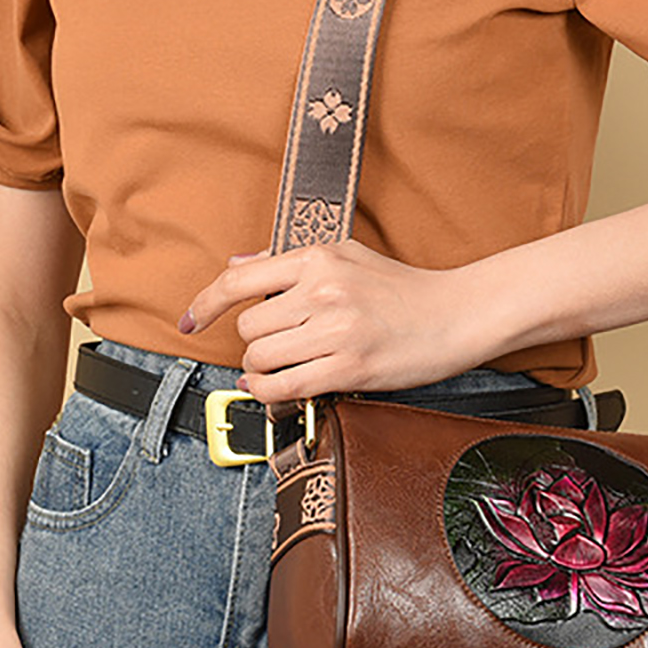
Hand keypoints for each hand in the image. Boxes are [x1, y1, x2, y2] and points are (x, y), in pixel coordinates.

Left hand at [183, 240, 491, 402]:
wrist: (458, 314)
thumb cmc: (404, 288)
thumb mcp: (348, 256)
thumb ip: (288, 261)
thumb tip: (236, 266)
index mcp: (319, 258)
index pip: (238, 280)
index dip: (204, 303)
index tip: (189, 320)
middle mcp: (324, 290)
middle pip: (248, 326)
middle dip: (255, 340)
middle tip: (278, 344)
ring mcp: (336, 330)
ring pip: (260, 357)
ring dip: (261, 368)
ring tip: (283, 365)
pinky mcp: (349, 367)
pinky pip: (283, 387)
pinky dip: (268, 392)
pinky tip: (275, 387)